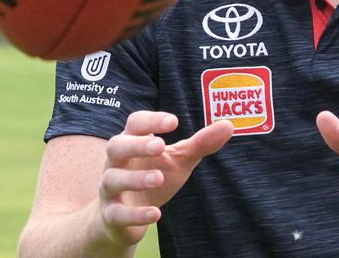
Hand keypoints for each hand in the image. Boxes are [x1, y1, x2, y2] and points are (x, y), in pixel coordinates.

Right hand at [97, 110, 233, 246]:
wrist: (125, 217)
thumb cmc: (153, 176)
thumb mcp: (178, 160)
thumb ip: (200, 144)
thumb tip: (228, 126)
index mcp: (132, 141)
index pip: (135, 123)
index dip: (151, 120)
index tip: (173, 121)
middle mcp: (116, 162)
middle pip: (116, 146)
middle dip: (137, 145)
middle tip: (160, 145)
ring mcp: (109, 188)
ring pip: (113, 179)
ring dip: (135, 178)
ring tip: (158, 178)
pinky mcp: (111, 214)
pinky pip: (117, 213)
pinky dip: (135, 214)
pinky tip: (156, 214)